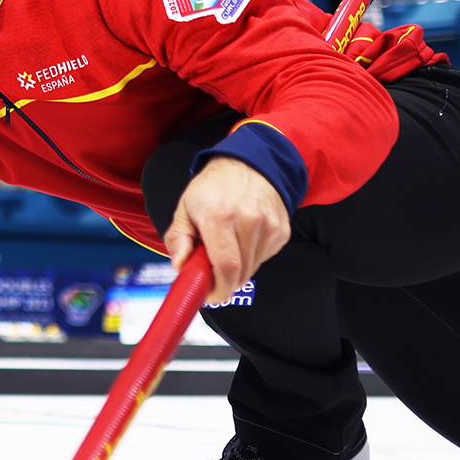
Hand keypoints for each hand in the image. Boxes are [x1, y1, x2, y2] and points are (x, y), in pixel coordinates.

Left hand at [163, 156, 290, 305]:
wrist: (250, 164)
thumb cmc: (213, 187)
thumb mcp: (185, 207)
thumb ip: (178, 238)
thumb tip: (180, 266)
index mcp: (220, 217)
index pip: (226, 266)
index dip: (219, 289)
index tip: (210, 295)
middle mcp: (248, 221)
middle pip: (240, 273)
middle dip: (224, 281)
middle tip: (211, 272)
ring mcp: (269, 226)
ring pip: (252, 268)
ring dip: (237, 268)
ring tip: (227, 245)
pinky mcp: (281, 231)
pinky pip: (264, 258)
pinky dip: (251, 256)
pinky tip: (243, 237)